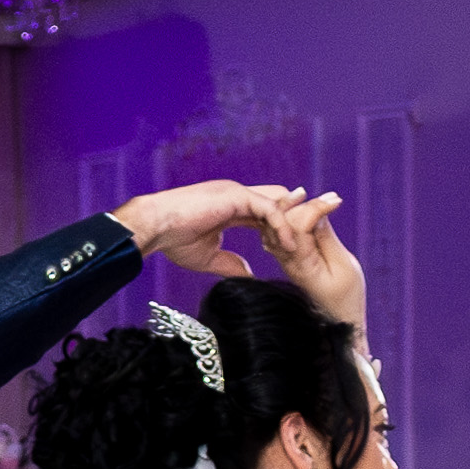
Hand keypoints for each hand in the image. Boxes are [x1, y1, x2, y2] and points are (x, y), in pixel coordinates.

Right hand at [109, 177, 299, 278]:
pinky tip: (288, 246)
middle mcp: (236, 196)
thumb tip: (250, 275)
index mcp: (230, 207)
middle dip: (296, 217)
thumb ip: (230, 263)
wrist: (154, 227)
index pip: (264, 214)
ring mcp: (237, 193)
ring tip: (307, 245)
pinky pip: (269, 209)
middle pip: (277, 202)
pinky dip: (281, 226)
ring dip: (293, 222)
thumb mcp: (209, 257)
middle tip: (315, 236)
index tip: (294, 248)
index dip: (280, 229)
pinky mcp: (236, 195)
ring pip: (278, 203)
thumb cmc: (172, 240)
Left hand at [247, 187, 365, 336]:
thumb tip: (317, 213)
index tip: (337, 201)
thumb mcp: (344, 266)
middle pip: (285, 220)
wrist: (338, 321)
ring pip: (279, 224)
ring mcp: (284, 259)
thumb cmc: (347, 297)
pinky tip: (304, 211)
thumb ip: (326, 238)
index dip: (316, 207)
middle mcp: (287, 260)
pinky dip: (291, 217)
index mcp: (301, 264)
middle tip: (331, 198)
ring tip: (316, 199)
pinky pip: (280, 232)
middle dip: (305, 204)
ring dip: (295, 208)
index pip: (298, 224)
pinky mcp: (287, 257)